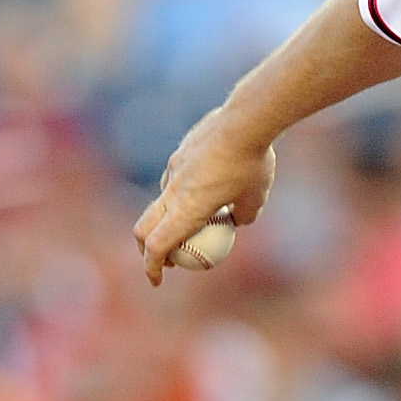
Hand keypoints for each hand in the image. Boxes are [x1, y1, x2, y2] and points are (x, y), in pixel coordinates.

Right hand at [135, 108, 276, 287]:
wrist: (245, 120)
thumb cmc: (253, 164)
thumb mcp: (256, 199)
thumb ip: (243, 215)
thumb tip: (237, 222)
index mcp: (187, 209)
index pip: (158, 246)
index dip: (152, 267)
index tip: (157, 280)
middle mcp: (173, 190)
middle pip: (145, 226)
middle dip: (146, 248)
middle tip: (164, 260)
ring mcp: (173, 169)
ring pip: (160, 200)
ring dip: (166, 218)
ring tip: (190, 224)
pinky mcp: (180, 152)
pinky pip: (174, 179)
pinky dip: (182, 193)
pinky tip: (206, 186)